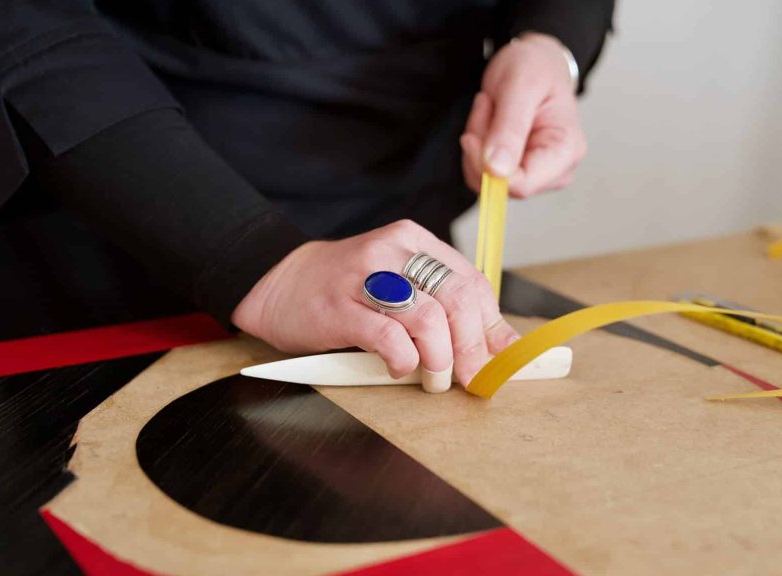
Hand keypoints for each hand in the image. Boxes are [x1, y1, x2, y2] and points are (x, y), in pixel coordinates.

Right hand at [231, 220, 518, 388]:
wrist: (279, 284)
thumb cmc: (348, 290)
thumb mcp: (401, 286)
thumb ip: (446, 308)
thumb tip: (501, 347)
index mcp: (415, 241)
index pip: (473, 282)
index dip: (491, 327)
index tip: (496, 360)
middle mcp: (393, 251)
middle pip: (458, 300)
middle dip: (472, 348)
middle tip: (470, 378)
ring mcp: (365, 277)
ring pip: (429, 319)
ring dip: (440, 359)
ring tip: (433, 378)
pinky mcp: (340, 308)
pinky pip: (389, 338)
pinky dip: (404, 361)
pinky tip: (399, 367)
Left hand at [461, 32, 586, 197]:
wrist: (536, 62)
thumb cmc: (536, 67)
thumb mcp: (521, 86)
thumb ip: (509, 129)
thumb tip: (497, 171)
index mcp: (566, 151)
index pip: (521, 185)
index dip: (486, 166)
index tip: (471, 136)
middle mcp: (557, 170)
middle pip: (500, 183)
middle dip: (482, 147)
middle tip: (488, 106)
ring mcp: (538, 173)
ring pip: (486, 178)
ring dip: (478, 142)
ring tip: (491, 107)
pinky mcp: (519, 171)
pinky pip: (482, 171)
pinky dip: (477, 145)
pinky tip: (490, 119)